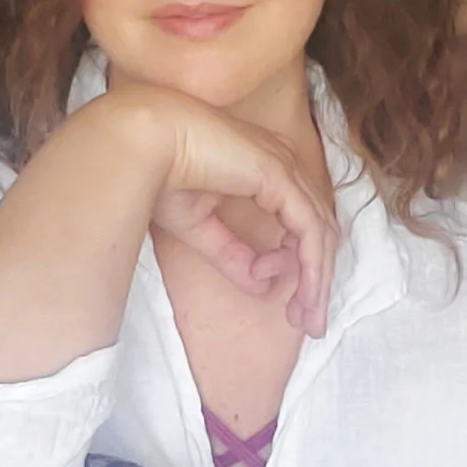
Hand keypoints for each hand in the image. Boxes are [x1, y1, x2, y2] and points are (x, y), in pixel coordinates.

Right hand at [106, 86, 336, 339]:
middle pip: (320, 230)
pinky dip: (311, 265)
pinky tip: (301, 292)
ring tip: (307, 318)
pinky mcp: (280, 177)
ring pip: (321, 233)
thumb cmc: (160, 173)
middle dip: (319, 279)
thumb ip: (233, 255)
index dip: (305, 265)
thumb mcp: (201, 227)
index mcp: (268, 171)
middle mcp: (285, 166)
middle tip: (310, 322)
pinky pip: (310, 230)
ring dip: (318, 279)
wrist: (145, 143)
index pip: (303, 222)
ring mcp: (286, 168)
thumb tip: (262, 285)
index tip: (295, 305)